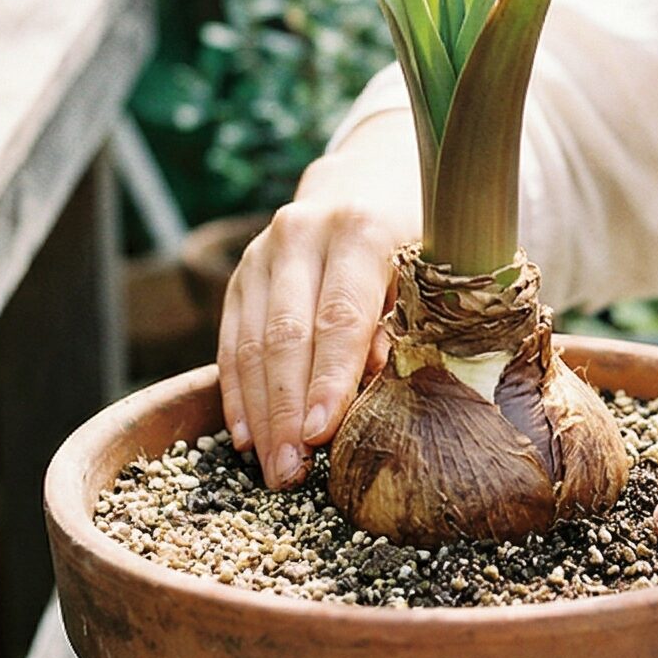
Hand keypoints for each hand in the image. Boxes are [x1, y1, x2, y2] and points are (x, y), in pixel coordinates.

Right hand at [216, 115, 420, 489]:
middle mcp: (301, 234)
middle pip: (285, 335)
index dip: (329, 378)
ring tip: (273, 470)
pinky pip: (229, 342)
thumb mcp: (429, 273)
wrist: (368, 184)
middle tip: (292, 472)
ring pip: (250, 344)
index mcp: (359, 228)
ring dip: (260, 415)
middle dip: (287, 411)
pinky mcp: (240, 275)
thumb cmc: (416, 241)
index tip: (322, 434)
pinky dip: (237, 394)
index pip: (339, 315)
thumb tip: (376, 391)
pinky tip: (246, 439)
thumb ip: (406, 325)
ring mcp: (262, 253)